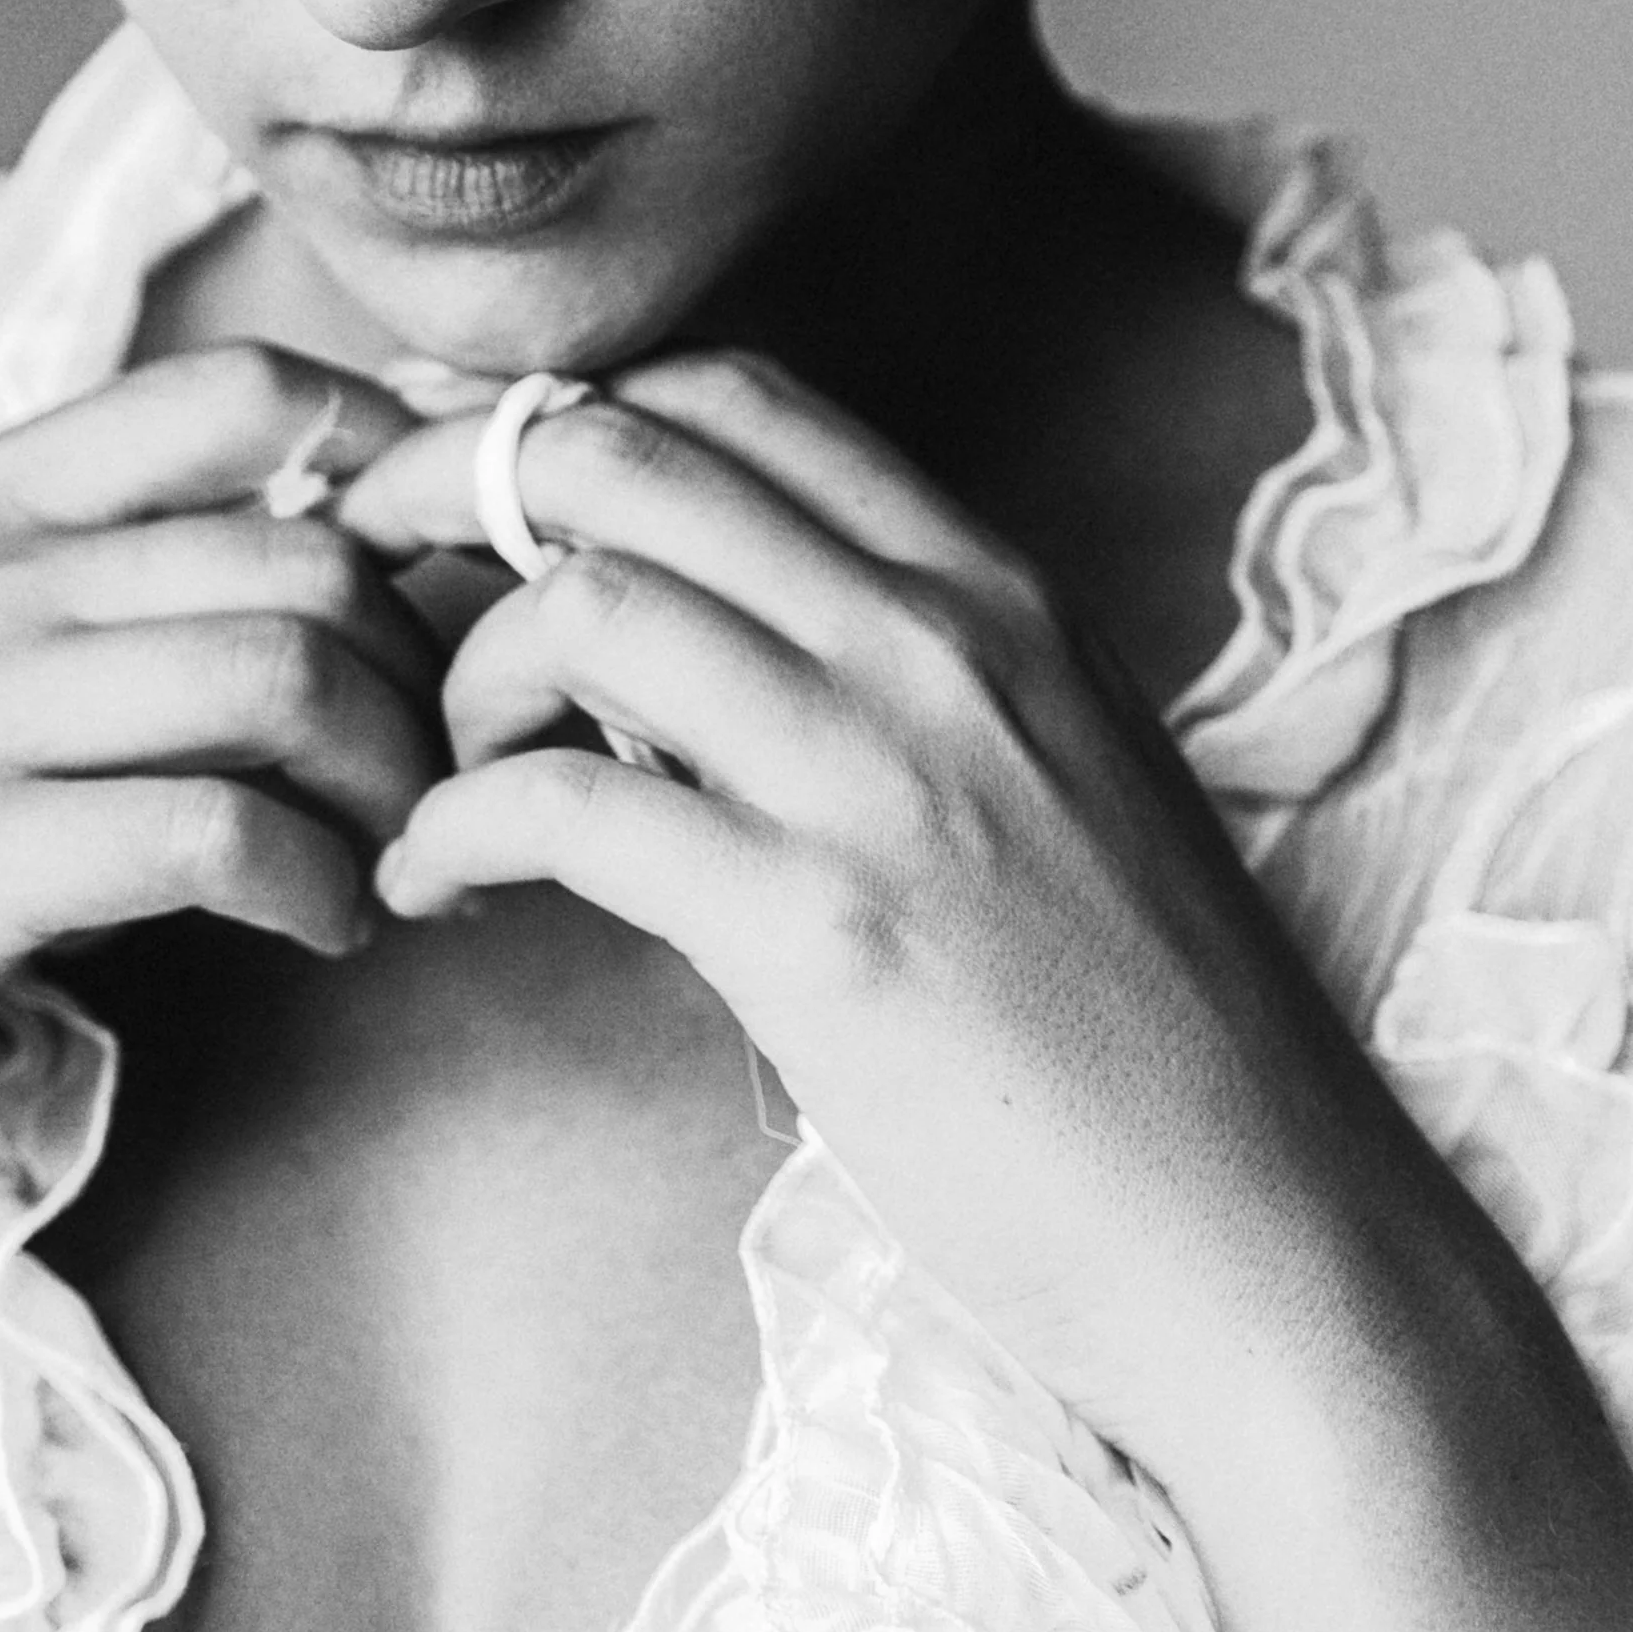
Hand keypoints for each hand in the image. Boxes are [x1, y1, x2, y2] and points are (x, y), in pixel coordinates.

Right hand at [0, 345, 437, 1291]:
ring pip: (279, 676)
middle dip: (425, 681)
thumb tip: (340, 594)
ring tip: (396, 870)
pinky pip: (217, 834)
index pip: (236, 395)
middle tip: (451, 787)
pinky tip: (324, 933)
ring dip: (390, 789)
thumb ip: (97, 623)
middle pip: (301, 557)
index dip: (395, 467)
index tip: (458, 588)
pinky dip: (318, 890)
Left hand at [338, 348, 1423, 1464]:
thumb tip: (669, 654)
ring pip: (582, 600)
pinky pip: (563, 807)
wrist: (1266, 1234)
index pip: (734, 397)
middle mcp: (943, 640)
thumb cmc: (1144, 1033)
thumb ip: (886, 683)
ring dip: (451, 679)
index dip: (558, 419)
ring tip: (433, 779)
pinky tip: (432, 889)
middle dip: (444, 491)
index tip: (463, 495)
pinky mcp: (825, 931)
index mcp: (998, 590)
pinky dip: (449, 831)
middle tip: (366, 589)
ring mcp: (888, 776)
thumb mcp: (1046, 782)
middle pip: (622, 454)